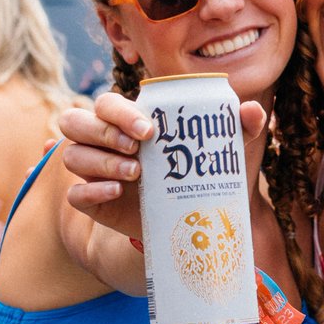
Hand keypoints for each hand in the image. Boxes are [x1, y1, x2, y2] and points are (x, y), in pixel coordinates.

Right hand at [57, 92, 267, 237]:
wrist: (185, 220)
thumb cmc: (196, 173)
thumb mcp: (217, 152)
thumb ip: (235, 128)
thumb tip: (251, 110)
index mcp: (125, 122)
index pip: (106, 104)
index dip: (120, 112)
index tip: (149, 129)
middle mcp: (102, 142)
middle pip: (75, 122)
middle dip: (103, 132)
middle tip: (138, 149)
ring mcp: (93, 171)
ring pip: (72, 156)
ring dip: (101, 161)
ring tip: (136, 173)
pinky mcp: (92, 202)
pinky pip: (74, 194)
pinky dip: (90, 191)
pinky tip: (115, 192)